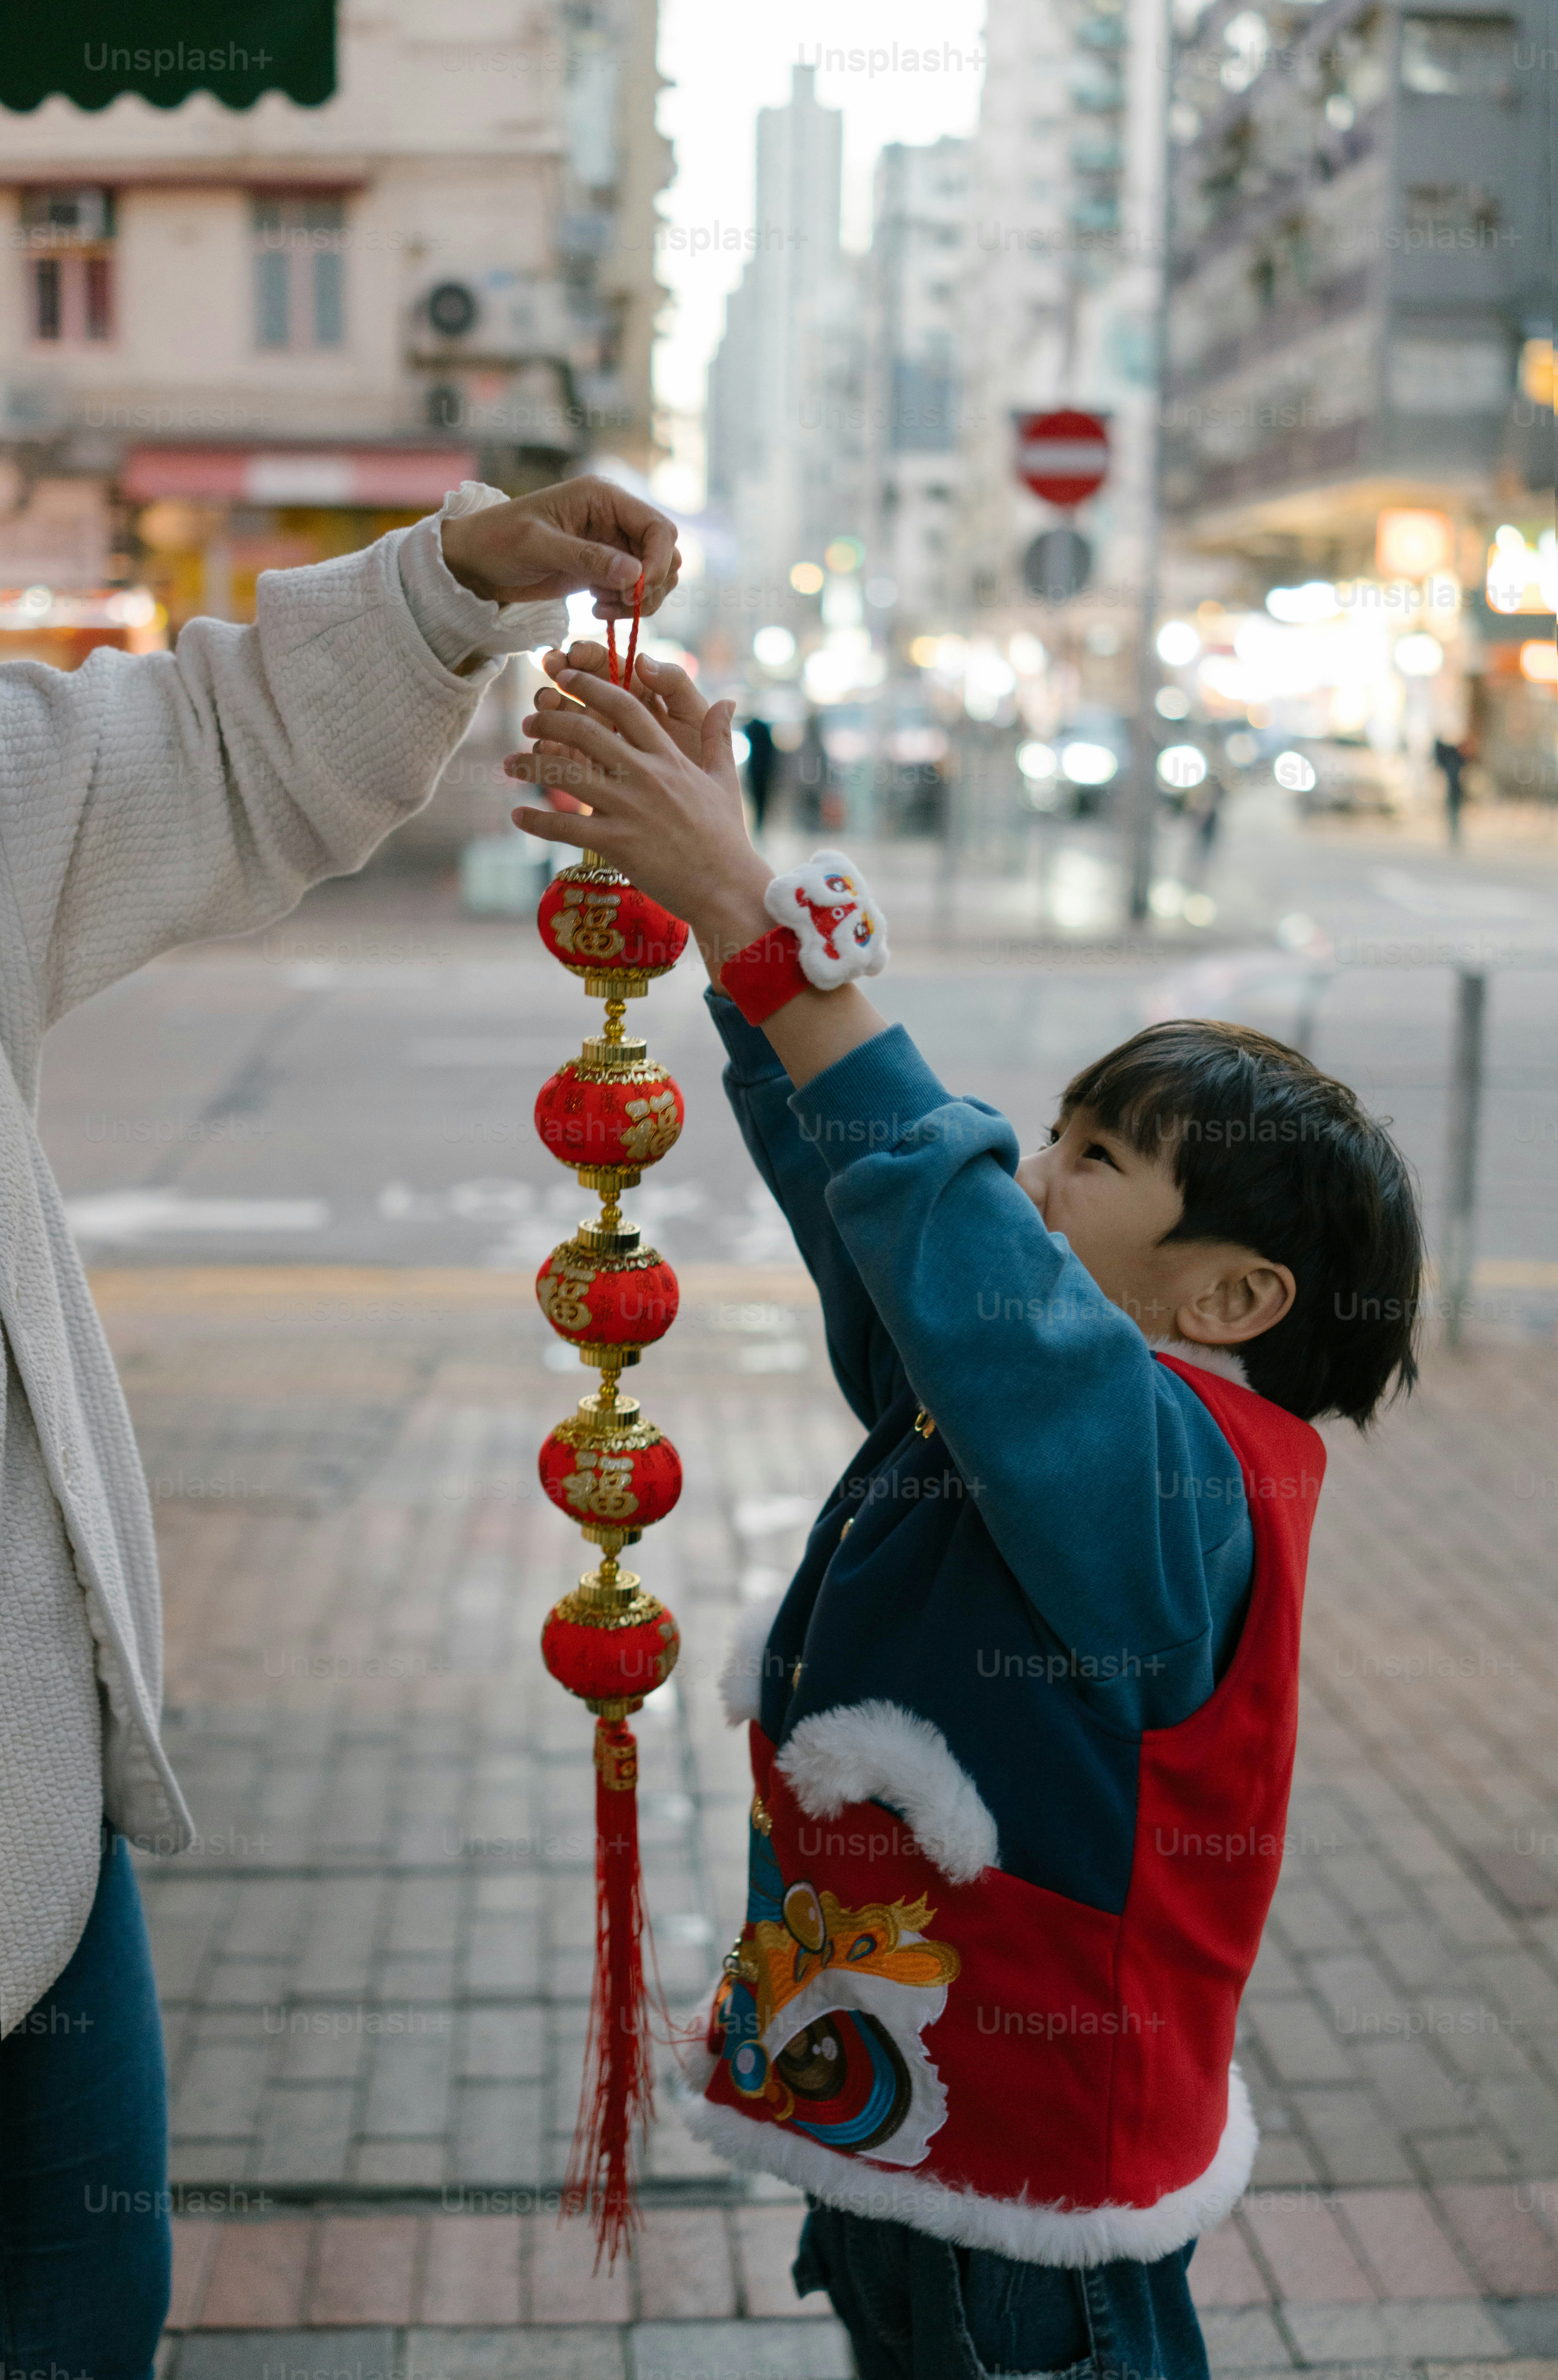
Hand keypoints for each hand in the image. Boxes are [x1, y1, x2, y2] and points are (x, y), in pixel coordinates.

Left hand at [439, 475, 679, 619]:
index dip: (658, 561)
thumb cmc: (498, 541)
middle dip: (651, 585)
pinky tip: (597, 609)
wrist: (475, 561)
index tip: (637, 591)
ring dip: (639, 600)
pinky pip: (633, 591)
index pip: (658, 528)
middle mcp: (614, 518)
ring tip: (602, 609)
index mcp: (603, 497)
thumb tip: (635, 574)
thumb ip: (588, 558)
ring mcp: (610, 546)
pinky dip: (625, 607)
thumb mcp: (539, 546)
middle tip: (620, 603)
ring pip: (653, 576)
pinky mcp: (603, 570)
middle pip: (664, 554)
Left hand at [510, 662, 889, 1088]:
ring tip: (508, 763)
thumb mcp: (724, 780)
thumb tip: (727, 701)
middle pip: (587, 731)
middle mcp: (646, 776)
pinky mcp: (617, 843)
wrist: (727, 886)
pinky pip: (567, 826)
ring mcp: (630, 808)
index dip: (590, 684)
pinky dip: (538, 821)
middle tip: (529, 720)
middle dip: (551, 719)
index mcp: (668, 756)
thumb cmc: (725, 836)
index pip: (625, 705)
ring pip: (568, 774)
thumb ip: (717, 738)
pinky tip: (518, 817)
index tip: (565, 676)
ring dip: (532, 765)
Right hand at [534, 641, 709, 764]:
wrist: (694, 815)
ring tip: (544, 705)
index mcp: (637, 693)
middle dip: (561, 674)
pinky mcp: (585, 772)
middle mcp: (613, 714)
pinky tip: (542, 747)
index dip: (588, 655)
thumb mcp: (692, 717)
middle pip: (579, 688)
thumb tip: (641, 659)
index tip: (575, 654)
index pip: (608, 665)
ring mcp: (596, 742)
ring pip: (564, 719)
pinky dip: (548, 751)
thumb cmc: (698, 759)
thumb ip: (673, 684)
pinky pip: (560, 758)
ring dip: (549, 709)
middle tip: (550, 669)